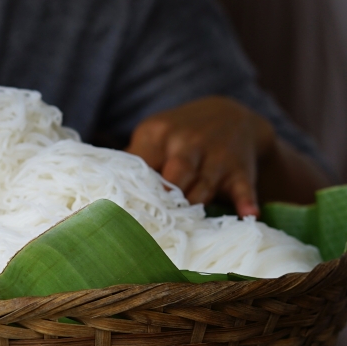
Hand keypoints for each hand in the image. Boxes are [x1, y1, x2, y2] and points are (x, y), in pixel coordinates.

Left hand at [126, 96, 276, 216]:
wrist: (230, 114)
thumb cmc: (179, 136)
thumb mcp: (153, 136)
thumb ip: (132, 161)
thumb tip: (97, 189)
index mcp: (157, 134)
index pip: (140, 165)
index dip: (134, 192)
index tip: (122, 217)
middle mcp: (186, 142)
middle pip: (173, 177)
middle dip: (166, 202)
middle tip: (153, 229)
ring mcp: (215, 155)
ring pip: (202, 188)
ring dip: (195, 208)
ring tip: (186, 231)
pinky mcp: (239, 169)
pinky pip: (243, 188)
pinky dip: (246, 201)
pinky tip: (249, 214)